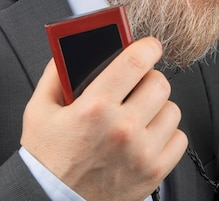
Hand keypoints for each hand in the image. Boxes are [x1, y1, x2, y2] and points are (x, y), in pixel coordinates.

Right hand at [21, 37, 187, 200]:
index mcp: (95, 108)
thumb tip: (67, 52)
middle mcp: (123, 129)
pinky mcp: (154, 172)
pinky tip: (147, 136)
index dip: (148, 47)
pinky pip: (179, 138)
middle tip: (137, 85)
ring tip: (140, 114)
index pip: (135, 61)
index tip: (150, 46)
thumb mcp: (39, 112)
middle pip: (159, 82)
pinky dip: (166, 134)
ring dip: (158, 107)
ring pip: (172, 109)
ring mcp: (142, 152)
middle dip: (148, 79)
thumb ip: (54, 76)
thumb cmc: (48, 161)